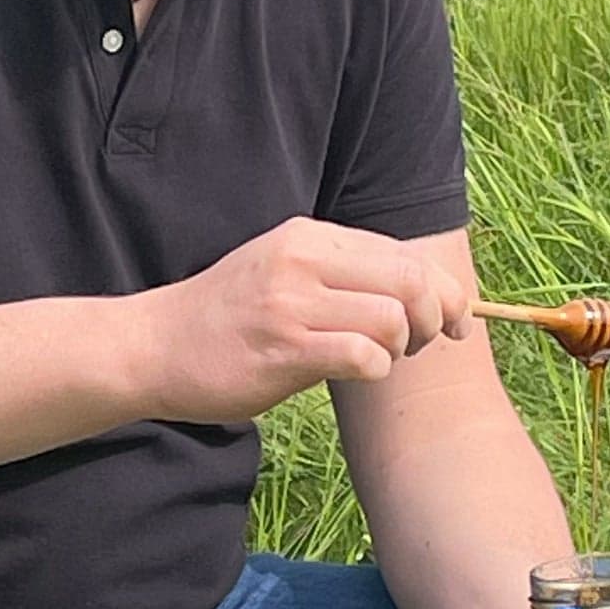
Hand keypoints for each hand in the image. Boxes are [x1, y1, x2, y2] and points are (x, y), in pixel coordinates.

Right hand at [136, 218, 476, 425]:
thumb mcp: (281, 271)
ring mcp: (292, 304)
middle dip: (436, 317)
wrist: (153, 347)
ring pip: (393, 318)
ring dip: (402, 348)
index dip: (444, 289)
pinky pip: (363, 356)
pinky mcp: (283, 350)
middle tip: (422, 345)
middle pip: (410, 280)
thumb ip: (340, 273)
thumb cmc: (226, 318)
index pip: (403, 253)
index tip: (456, 320)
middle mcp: (303, 260)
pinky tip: (356, 372)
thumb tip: (420, 293)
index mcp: (309, 237)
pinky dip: (375, 368)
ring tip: (379, 359)